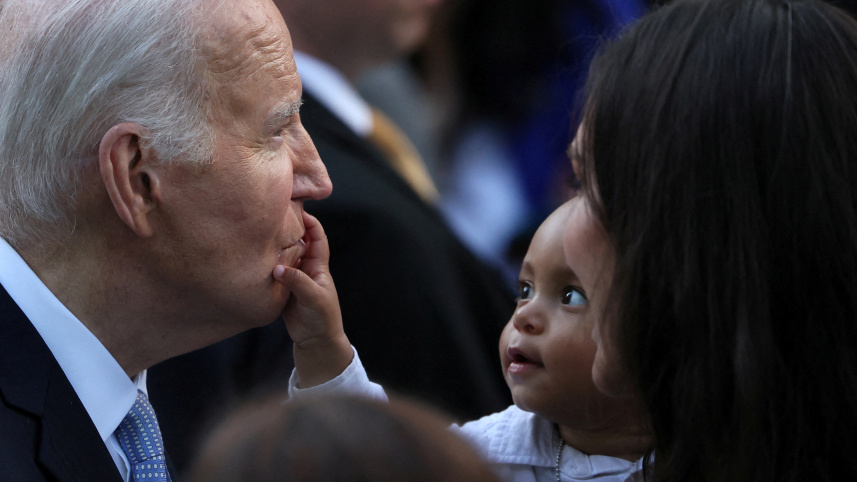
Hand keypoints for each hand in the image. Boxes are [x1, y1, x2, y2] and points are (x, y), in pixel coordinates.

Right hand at [273, 211, 351, 387]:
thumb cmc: (322, 318)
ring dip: (274, 248)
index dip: (310, 222)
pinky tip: (253, 259)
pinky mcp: (282, 289)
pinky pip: (273, 273)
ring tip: (258, 235)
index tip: (296, 211)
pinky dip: (265, 266)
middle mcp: (306, 268)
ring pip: (283, 256)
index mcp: (318, 266)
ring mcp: (294, 278)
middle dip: (288, 229)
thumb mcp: (314, 298)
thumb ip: (298, 282)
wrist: (316, 341)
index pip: (317, 237)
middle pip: (297, 242)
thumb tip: (277, 268)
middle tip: (271, 217)